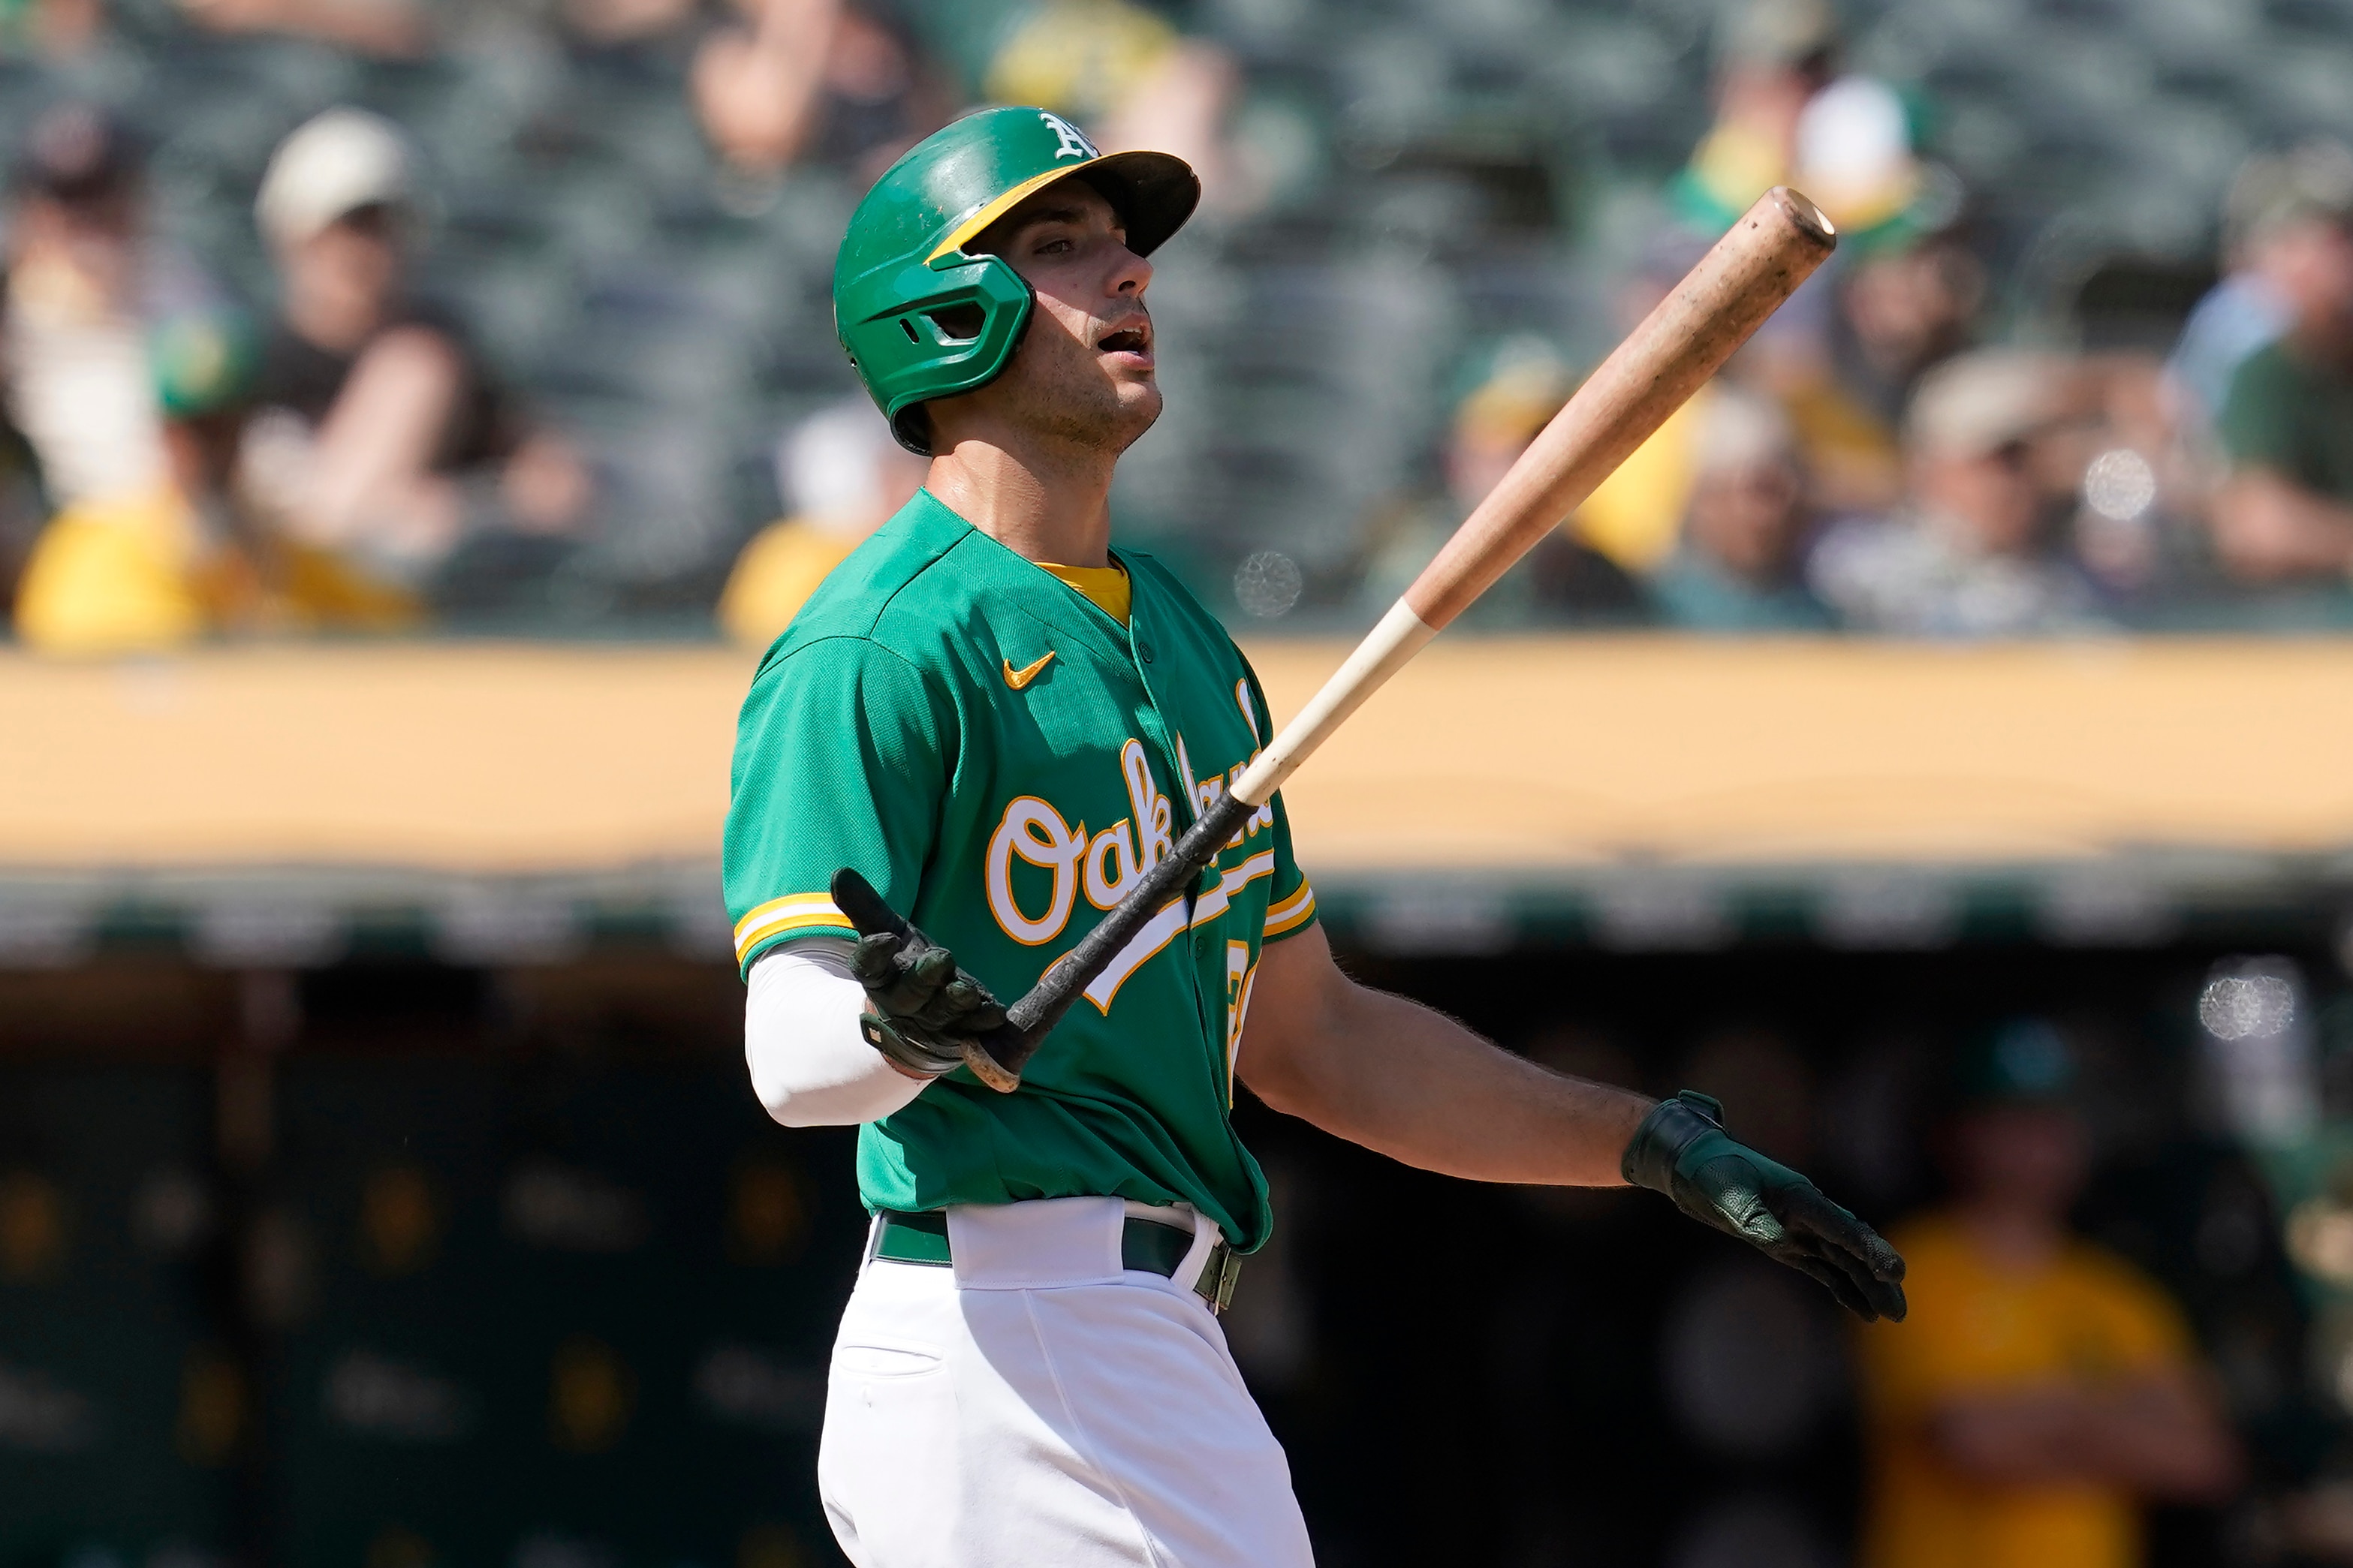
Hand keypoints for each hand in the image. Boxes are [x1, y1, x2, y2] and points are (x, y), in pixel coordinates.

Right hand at [848, 921, 1007, 1080]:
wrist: (919, 1016)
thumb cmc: (901, 964)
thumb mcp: (885, 930)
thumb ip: (865, 907)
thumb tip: (839, 873)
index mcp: (879, 977)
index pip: (868, 968)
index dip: (874, 954)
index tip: (886, 938)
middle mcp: (903, 1003)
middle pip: (910, 994)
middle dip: (925, 978)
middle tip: (942, 957)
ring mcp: (933, 1021)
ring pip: (942, 1014)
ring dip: (956, 1002)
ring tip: (968, 990)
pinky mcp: (962, 1030)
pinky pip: (973, 1031)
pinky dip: (984, 1022)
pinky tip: (996, 1013)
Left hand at [1622, 1090, 1906, 1320]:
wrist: (1693, 1166)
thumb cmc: (1712, 1171)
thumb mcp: (1727, 1193)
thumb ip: (1753, 1217)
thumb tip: (1782, 1243)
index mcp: (1800, 1197)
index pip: (1842, 1227)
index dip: (1869, 1250)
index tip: (1894, 1272)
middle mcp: (1808, 1214)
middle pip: (1853, 1247)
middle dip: (1879, 1276)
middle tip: (1901, 1309)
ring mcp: (1800, 1230)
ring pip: (1844, 1262)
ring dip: (1868, 1287)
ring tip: (1893, 1316)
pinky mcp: (1788, 1245)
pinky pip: (1824, 1270)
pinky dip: (1844, 1289)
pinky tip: (1863, 1311)